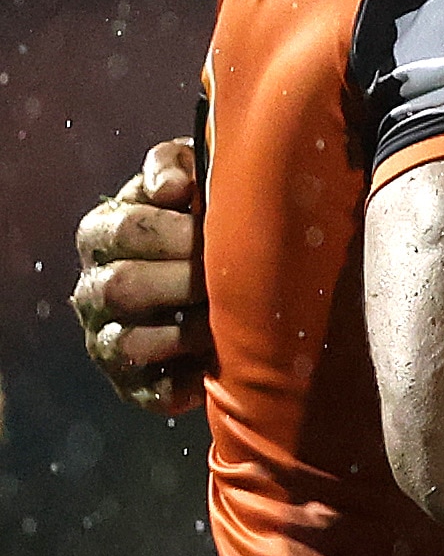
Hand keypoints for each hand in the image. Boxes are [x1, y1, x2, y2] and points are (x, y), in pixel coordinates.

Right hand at [73, 137, 209, 414]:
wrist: (235, 266)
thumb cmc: (206, 212)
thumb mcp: (193, 174)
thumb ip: (176, 164)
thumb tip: (174, 186)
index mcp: (104, 232)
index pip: (125, 229)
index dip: (175, 230)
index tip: (216, 229)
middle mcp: (95, 288)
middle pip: (122, 287)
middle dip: (183, 281)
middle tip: (229, 277)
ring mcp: (108, 338)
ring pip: (129, 344)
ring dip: (185, 332)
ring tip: (230, 320)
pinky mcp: (132, 383)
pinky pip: (149, 391)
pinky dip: (185, 382)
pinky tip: (218, 364)